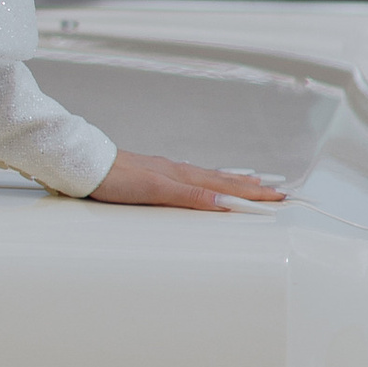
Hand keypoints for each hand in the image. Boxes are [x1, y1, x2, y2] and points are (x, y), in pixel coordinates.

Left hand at [89, 151, 285, 212]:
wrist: (86, 166)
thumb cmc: (116, 179)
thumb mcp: (156, 190)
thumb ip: (190, 195)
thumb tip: (223, 199)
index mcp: (184, 176)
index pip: (227, 187)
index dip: (253, 195)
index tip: (280, 199)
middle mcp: (180, 172)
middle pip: (225, 180)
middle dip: (254, 188)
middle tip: (280, 192)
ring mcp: (169, 172)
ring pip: (211, 177)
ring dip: (236, 182)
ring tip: (255, 183)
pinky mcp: (156, 175)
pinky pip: (194, 177)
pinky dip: (212, 179)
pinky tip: (209, 181)